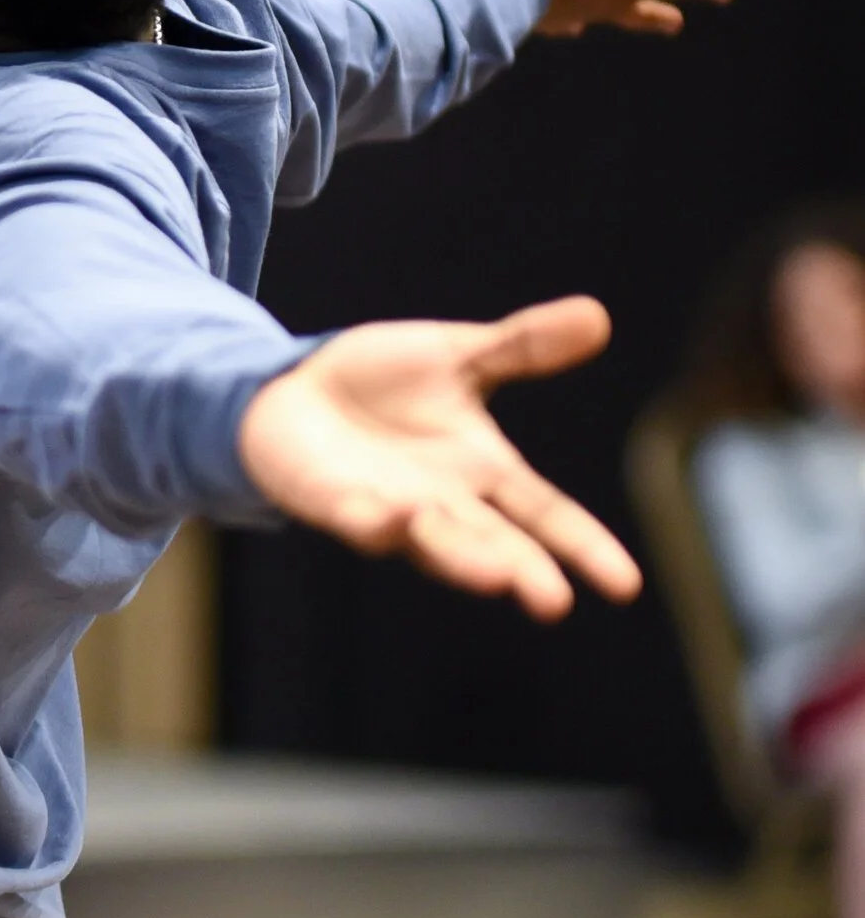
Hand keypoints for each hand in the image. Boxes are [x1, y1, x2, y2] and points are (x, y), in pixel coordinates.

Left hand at [240, 296, 641, 621]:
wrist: (294, 387)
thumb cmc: (381, 383)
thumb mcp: (457, 357)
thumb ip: (521, 347)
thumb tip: (596, 315)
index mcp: (483, 471)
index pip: (545, 514)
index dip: (584, 546)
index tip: (625, 584)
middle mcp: (443, 502)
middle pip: (492, 544)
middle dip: (519, 571)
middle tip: (552, 601)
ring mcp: (387, 508)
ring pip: (428, 542)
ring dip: (458, 557)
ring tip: (494, 575)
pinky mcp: (331, 502)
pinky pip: (355, 518)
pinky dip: (375, 521)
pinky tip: (393, 519)